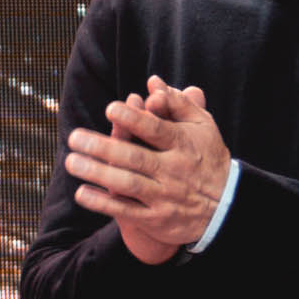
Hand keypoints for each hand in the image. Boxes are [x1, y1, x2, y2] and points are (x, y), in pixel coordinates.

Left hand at [66, 77, 233, 263]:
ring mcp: (164, 195)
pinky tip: (81, 192)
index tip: (110, 109)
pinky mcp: (156, 218)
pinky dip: (103, 203)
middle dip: (102, 147)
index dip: (133, 119)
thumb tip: (153, 80)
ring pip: (127, 183)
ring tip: (71, 162)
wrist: (227, 206)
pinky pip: (127, 210)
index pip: (156, 130)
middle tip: (74, 137)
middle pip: (135, 157)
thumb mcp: (201, 127)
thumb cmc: (206, 157)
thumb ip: (178, 103)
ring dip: (97, 173)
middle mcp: (173, 170)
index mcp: (183, 144)